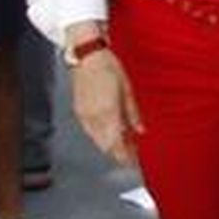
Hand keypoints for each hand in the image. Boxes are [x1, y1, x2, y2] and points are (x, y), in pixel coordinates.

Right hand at [71, 49, 143, 166]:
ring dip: (109, 146)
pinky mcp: (78, 111)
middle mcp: (93, 118)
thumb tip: (140, 130)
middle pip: (105, 146)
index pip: (116, 145)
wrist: (87, 55)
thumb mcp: (127, 88)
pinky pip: (90, 131)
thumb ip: (133, 113)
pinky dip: (100, 136)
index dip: (125, 157)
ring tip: (124, 144)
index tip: (134, 162)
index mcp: (107, 113)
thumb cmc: (108, 66)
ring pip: (97, 140)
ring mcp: (84, 115)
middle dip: (118, 154)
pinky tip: (110, 132)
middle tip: (132, 155)